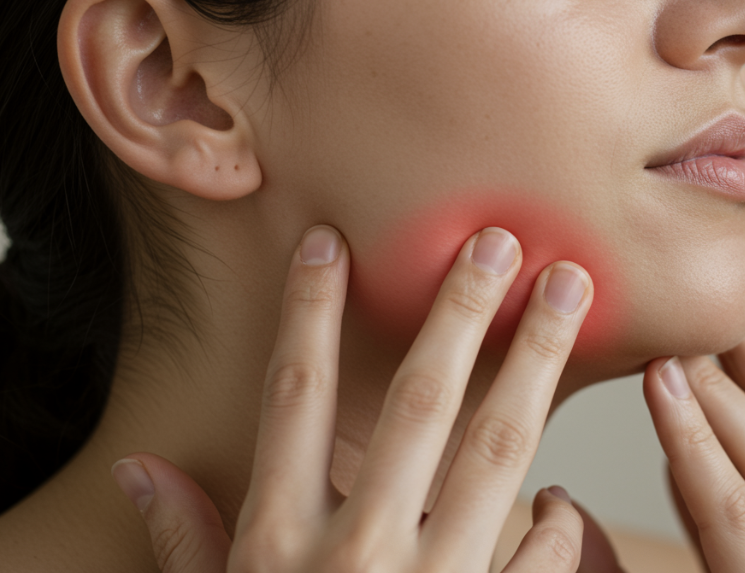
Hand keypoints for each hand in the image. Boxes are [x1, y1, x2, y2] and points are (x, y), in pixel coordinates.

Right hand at [110, 225, 595, 572]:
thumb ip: (188, 546)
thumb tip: (137, 474)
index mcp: (284, 540)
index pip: (294, 401)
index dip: (307, 317)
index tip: (330, 243)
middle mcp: (360, 548)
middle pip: (419, 404)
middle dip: (458, 313)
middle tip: (499, 240)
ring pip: (496, 450)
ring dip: (534, 363)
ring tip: (570, 293)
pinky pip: (540, 552)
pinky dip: (559, 517)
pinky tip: (567, 493)